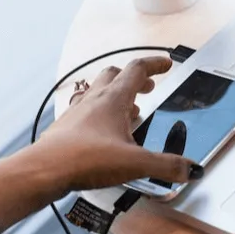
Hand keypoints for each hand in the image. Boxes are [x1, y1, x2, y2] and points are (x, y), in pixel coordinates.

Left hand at [35, 56, 200, 192]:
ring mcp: (77, 112)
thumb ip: (166, 166)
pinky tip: (103, 132)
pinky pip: (84, 111)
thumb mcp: (136, 163)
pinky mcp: (66, 128)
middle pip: (114, 75)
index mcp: (113, 99)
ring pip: (97, 91)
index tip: (166, 64)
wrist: (45, 170)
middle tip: (147, 87)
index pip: (137, 69)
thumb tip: (189, 168)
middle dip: (134, 78)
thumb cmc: (84, 159)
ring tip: (128, 111)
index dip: (155, 64)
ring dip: (115, 95)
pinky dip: (98, 114)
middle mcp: (94, 100)